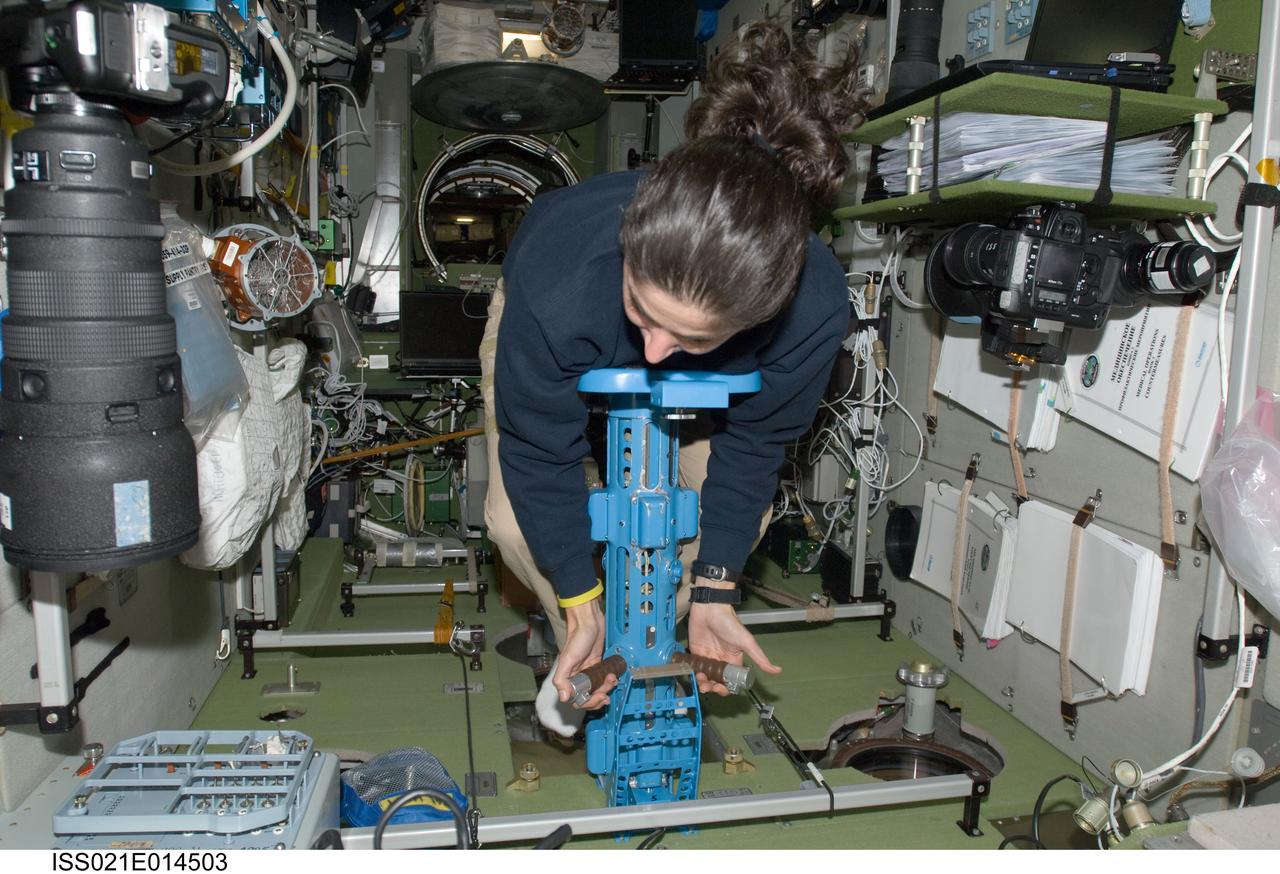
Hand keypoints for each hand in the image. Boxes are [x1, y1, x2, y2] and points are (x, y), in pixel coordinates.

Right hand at [552, 596, 614, 709]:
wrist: (589, 621)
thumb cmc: (577, 636)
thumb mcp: (568, 658)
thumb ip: (562, 678)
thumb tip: (563, 697)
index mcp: (567, 678)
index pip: (576, 700)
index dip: (588, 702)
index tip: (598, 696)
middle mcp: (577, 677)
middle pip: (588, 698)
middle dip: (599, 698)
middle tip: (606, 694)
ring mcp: (588, 672)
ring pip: (597, 690)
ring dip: (606, 689)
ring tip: (611, 680)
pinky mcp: (597, 666)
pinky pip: (603, 680)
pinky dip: (609, 681)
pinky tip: (612, 676)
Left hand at [687, 579, 781, 694]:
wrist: (710, 608)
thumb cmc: (729, 622)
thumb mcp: (747, 642)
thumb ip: (760, 658)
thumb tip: (778, 670)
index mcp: (734, 660)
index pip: (731, 680)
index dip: (726, 688)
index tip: (721, 689)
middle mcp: (721, 660)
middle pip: (716, 681)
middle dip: (712, 687)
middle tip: (708, 687)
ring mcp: (708, 656)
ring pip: (704, 676)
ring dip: (702, 681)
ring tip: (701, 679)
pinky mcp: (696, 651)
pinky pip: (694, 666)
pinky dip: (693, 672)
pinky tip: (693, 672)